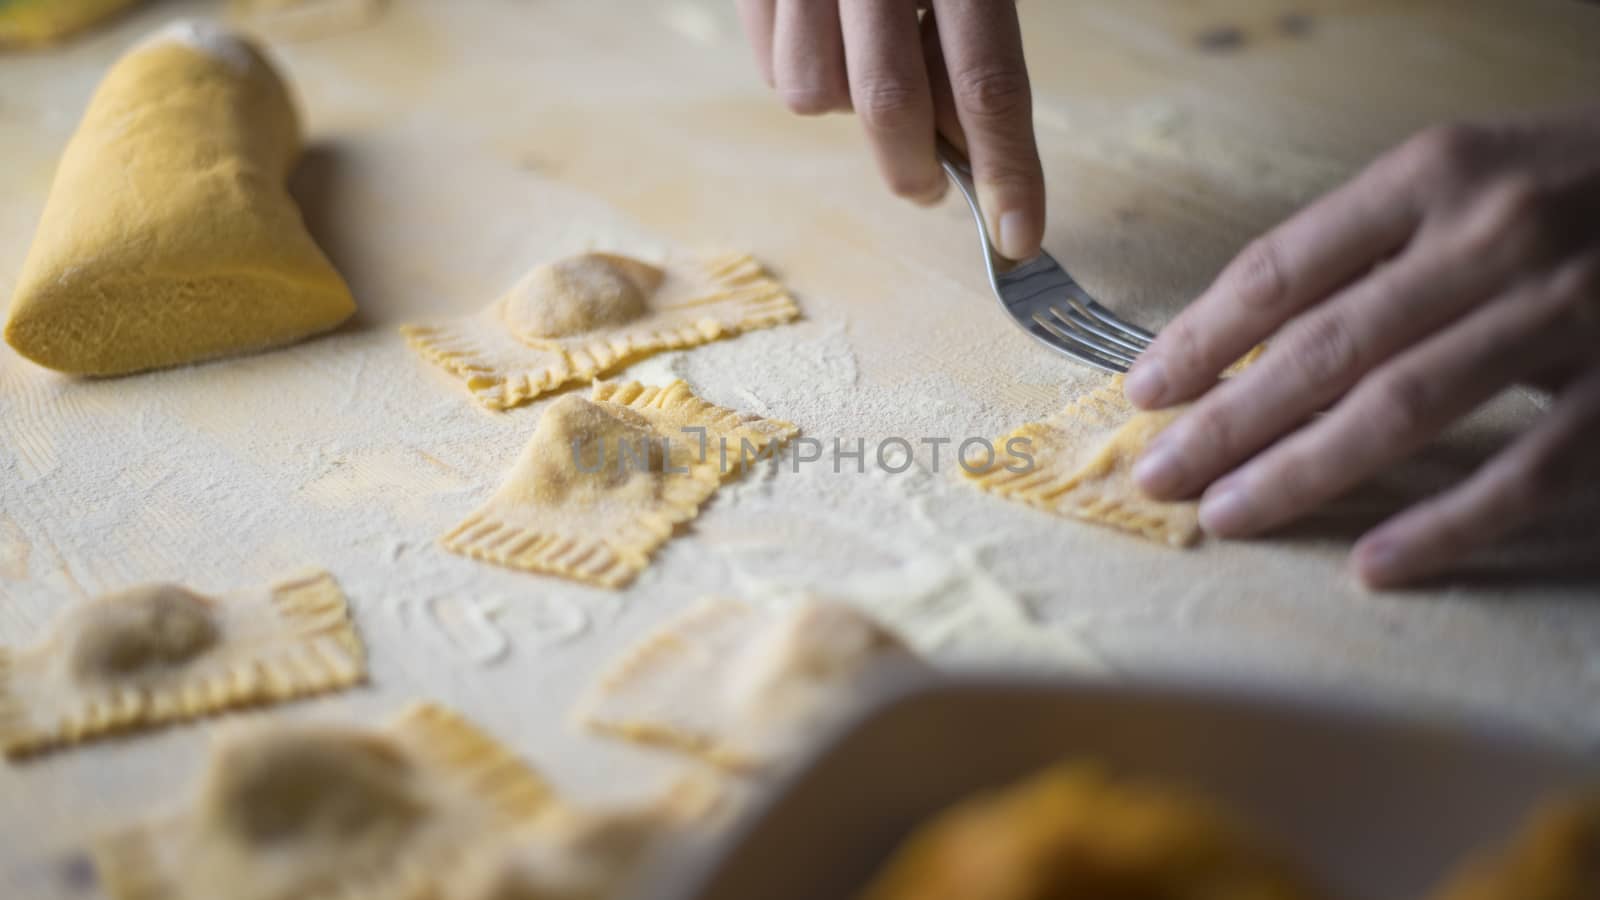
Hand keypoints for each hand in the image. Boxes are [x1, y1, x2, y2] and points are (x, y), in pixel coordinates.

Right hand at [736, 0, 1045, 260]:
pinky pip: (771, 65)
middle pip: (889, 102)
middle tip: (930, 190)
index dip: (1006, 169)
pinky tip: (831, 39)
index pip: (988, 79)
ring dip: (848, 109)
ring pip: (813, 95)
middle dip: (913, 168)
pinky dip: (806, 77)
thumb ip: (976, 34)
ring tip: (870, 65)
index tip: (1019, 236)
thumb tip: (968, 146)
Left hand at [1122, 108, 1599, 587]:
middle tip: (1156, 476)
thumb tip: (1243, 339)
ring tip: (1226, 516)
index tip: (1145, 392)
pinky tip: (1372, 566)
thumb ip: (1371, 246)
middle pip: (1326, 348)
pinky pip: (1525, 475)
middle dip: (1226, 423)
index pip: (1284, 266)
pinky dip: (1444, 526)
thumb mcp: (1470, 176)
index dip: (1202, 337)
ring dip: (1300, 473)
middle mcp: (1496, 236)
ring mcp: (1568, 313)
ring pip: (1403, 410)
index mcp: (1438, 173)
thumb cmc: (1571, 187)